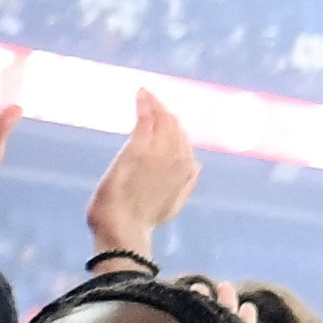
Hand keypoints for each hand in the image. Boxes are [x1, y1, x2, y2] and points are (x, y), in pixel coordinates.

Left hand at [85, 87, 198, 262]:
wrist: (124, 229)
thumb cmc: (142, 222)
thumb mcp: (171, 205)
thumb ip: (185, 185)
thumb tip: (198, 166)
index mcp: (186, 170)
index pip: (182, 137)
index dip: (172, 124)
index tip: (160, 113)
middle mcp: (177, 158)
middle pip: (174, 125)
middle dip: (163, 109)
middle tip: (150, 98)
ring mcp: (158, 153)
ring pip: (162, 119)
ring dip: (155, 104)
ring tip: (146, 94)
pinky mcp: (138, 151)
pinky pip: (146, 119)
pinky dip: (145, 103)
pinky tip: (141, 92)